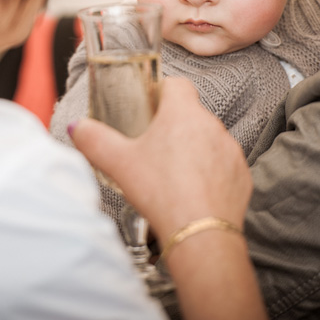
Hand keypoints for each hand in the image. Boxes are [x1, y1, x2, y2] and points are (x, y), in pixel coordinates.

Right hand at [69, 76, 251, 238]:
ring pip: (208, 140)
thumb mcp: (118, 163)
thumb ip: (94, 139)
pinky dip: (209, 173)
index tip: (148, 105)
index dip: (160, 90)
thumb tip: (77, 127)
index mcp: (182, 113)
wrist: (200, 235)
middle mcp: (212, 125)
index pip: (176, 84)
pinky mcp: (241, 175)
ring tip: (171, 174)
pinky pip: (223, 165)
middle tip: (151, 147)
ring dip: (192, 149)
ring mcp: (230, 151)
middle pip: (190, 114)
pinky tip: (191, 191)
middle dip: (173, 125)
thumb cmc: (161, 193)